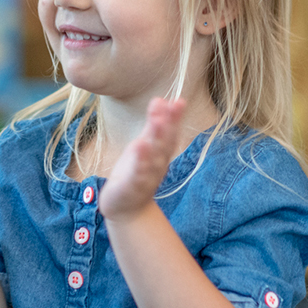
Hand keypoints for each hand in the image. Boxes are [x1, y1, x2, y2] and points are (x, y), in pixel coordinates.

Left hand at [100, 97, 185, 220]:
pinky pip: (137, 174)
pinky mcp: (132, 187)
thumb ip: (154, 125)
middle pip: (165, 144)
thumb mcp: (145, 145)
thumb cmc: (137, 173)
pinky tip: (139, 146)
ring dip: (157, 141)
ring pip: (154, 158)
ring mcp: (146, 177)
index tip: (179, 101)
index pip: (171, 134)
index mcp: (161, 154)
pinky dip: (140, 162)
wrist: (127, 209)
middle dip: (168, 125)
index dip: (176, 118)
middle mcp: (158, 165)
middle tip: (171, 106)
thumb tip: (162, 99)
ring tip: (157, 122)